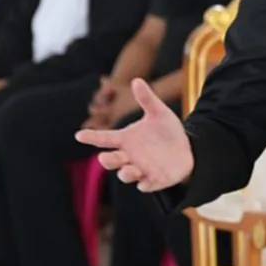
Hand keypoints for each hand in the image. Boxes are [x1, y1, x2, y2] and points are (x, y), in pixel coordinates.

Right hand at [76, 79, 192, 191]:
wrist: (186, 148)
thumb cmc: (167, 131)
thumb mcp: (159, 113)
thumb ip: (147, 99)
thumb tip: (137, 80)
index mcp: (127, 139)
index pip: (105, 138)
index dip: (92, 137)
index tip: (79, 134)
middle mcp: (129, 156)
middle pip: (111, 160)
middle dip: (107, 160)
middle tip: (104, 157)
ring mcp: (140, 169)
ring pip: (126, 174)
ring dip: (125, 173)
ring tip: (130, 169)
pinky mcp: (154, 180)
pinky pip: (146, 184)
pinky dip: (145, 184)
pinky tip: (146, 181)